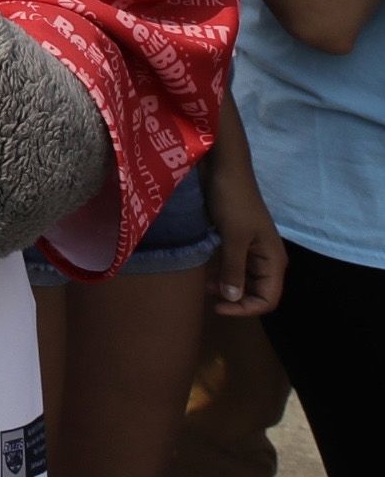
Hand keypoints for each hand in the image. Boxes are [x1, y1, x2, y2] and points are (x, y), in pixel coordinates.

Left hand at [205, 134, 286, 317]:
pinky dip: (219, 271)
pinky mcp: (237, 239)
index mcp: (273, 260)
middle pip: (256, 292)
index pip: (268, 299)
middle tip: (207, 296)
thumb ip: (233, 269)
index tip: (217, 307)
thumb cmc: (232, 201)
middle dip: (234, 298)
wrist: (224, 167)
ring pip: (242, 279)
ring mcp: (252, 249)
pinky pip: (232, 264)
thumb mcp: (233, 237)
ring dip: (225, 285)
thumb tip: (232, 298)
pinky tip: (202, 271)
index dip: (245, 309)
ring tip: (202, 284)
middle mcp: (266, 258)